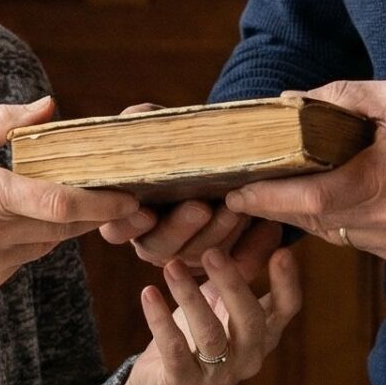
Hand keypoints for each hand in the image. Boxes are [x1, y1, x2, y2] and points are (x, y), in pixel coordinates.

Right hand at [0, 97, 136, 304]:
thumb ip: (2, 123)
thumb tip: (48, 106)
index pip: (60, 202)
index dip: (102, 202)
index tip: (130, 196)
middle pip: (66, 225)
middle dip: (97, 212)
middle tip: (123, 194)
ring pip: (52, 242)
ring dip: (68, 223)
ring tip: (79, 199)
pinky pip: (31, 255)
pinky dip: (39, 237)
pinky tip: (28, 219)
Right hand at [96, 103, 263, 267]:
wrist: (226, 159)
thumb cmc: (182, 144)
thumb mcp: (159, 129)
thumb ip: (142, 125)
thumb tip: (134, 119)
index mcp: (131, 214)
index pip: (116, 228)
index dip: (127, 225)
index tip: (145, 211)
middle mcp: (156, 240)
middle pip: (160, 248)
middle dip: (181, 227)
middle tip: (201, 206)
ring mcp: (190, 255)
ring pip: (200, 257)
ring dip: (220, 234)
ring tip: (237, 208)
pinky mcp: (225, 263)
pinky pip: (240, 265)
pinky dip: (256, 248)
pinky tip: (269, 226)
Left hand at [115, 232, 302, 384]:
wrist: (163, 379)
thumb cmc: (201, 326)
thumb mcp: (224, 295)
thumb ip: (246, 265)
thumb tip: (269, 222)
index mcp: (264, 332)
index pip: (286, 308)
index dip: (287, 282)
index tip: (282, 251)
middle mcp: (249, 357)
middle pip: (250, 320)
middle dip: (232, 284)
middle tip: (211, 252)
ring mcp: (219, 375)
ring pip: (210, 335)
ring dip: (190, 296)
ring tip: (172, 266)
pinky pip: (174, 351)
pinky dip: (160, 320)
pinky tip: (148, 292)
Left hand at [224, 79, 385, 266]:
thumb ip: (340, 98)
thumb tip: (287, 103)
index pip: (310, 197)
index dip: (267, 198)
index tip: (234, 193)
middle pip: (314, 219)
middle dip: (277, 205)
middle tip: (242, 190)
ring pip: (332, 232)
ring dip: (306, 213)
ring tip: (280, 190)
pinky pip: (356, 240)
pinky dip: (338, 220)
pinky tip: (332, 198)